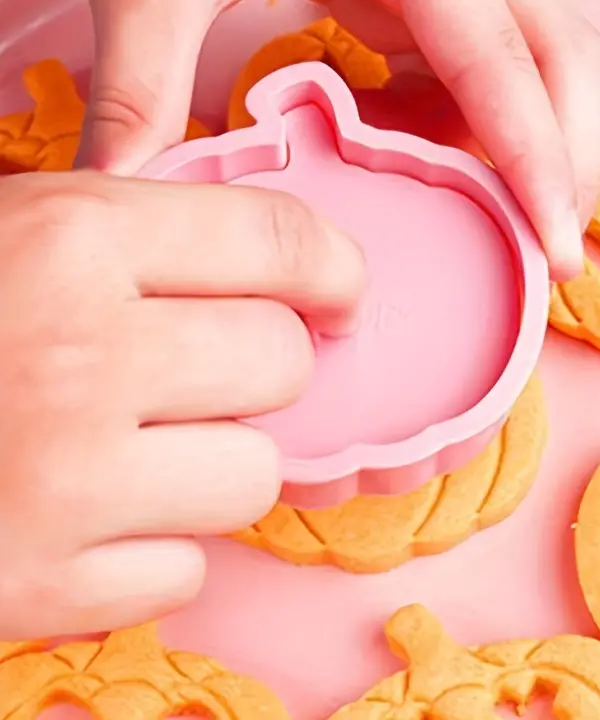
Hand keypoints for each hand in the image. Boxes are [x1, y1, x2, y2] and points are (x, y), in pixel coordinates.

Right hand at [0, 170, 364, 638]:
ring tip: (134, 452)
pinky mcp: (41, 590)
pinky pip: (187, 567)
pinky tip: (88, 522)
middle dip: (256, 370)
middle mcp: (77, 354)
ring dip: (212, 465)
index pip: (278, 239)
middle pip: (283, 362)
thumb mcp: (19, 236)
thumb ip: (140, 243)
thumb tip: (284, 265)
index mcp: (70, 239)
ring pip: (254, 474)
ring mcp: (62, 482)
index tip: (340, 295)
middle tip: (193, 376)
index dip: (333, 267)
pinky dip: (154, 549)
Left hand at [74, 0, 599, 280]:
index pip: (508, 69)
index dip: (539, 169)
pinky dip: (465, 119)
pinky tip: (424, 157)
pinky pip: (472, 59)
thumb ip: (144, 79)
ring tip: (493, 219)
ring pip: (531, 58)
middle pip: (559, 57)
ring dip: (526, 141)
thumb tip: (127, 184)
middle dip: (567, 156)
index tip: (559, 251)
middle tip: (550, 248)